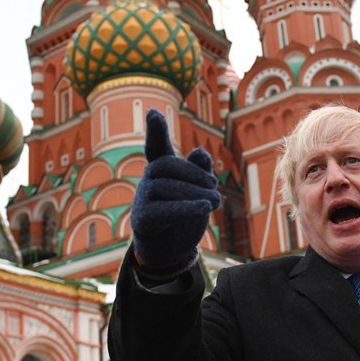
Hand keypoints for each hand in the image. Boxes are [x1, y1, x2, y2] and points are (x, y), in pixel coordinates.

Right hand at [131, 108, 221, 273]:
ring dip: (196, 194)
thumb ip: (200, 170)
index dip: (155, 129)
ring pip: (168, 187)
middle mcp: (149, 178)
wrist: (169, 248)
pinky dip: (187, 208)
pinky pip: (166, 209)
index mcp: (161, 167)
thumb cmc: (183, 212)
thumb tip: (200, 153)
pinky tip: (204, 208)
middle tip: (215, 187)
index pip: (156, 145)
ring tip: (216, 202)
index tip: (152, 112)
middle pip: (168, 165)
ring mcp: (143, 197)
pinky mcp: (144, 218)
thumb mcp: (198, 189)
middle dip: (195, 174)